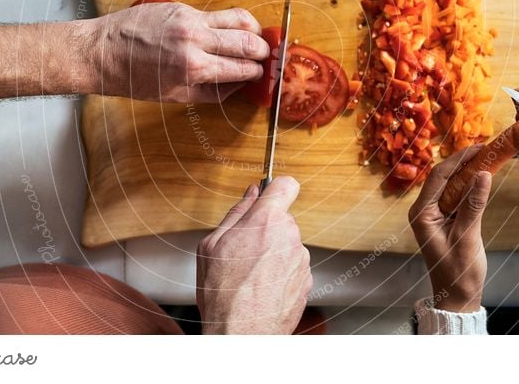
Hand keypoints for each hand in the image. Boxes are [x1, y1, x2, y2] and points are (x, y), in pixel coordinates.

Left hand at [86, 3, 269, 102]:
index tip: (261, 73)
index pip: (241, 68)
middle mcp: (194, 40)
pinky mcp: (181, 6)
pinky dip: (229, 22)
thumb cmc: (134, 79)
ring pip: (238, 18)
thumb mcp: (175, 95)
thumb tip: (239, 85)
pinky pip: (216, 13)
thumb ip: (212, 91)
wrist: (101, 52)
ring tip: (255, 38)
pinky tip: (229, 30)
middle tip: (265, 56)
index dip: (256, 72)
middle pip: (247, 41)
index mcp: (194, 68)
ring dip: (253, 29)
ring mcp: (189, 19)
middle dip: (262, 51)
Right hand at [196, 177, 311, 333]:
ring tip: (250, 274)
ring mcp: (302, 259)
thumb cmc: (222, 293)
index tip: (268, 193)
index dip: (276, 187)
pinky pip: (293, 265)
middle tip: (243, 248)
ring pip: (288, 243)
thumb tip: (250, 193)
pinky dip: (281, 272)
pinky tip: (262, 286)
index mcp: (266, 220)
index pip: (285, 184)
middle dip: (266, 227)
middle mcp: (290, 236)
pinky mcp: (307, 280)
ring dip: (273, 252)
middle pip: (283, 218)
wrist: (241, 334)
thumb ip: (236, 213)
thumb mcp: (212, 245)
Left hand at [409, 146, 490, 312]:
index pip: (438, 177)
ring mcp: (433, 215)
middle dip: (464, 162)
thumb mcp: (467, 237)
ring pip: (450, 185)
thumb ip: (473, 205)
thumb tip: (483, 174)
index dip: (458, 159)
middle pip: (443, 177)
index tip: (479, 147)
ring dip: (468, 172)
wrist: (458, 297)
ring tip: (488, 157)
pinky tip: (483, 177)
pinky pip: (456, 196)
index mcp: (421, 214)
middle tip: (487, 148)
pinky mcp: (445, 219)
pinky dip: (469, 186)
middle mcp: (423, 210)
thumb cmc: (459, 272)